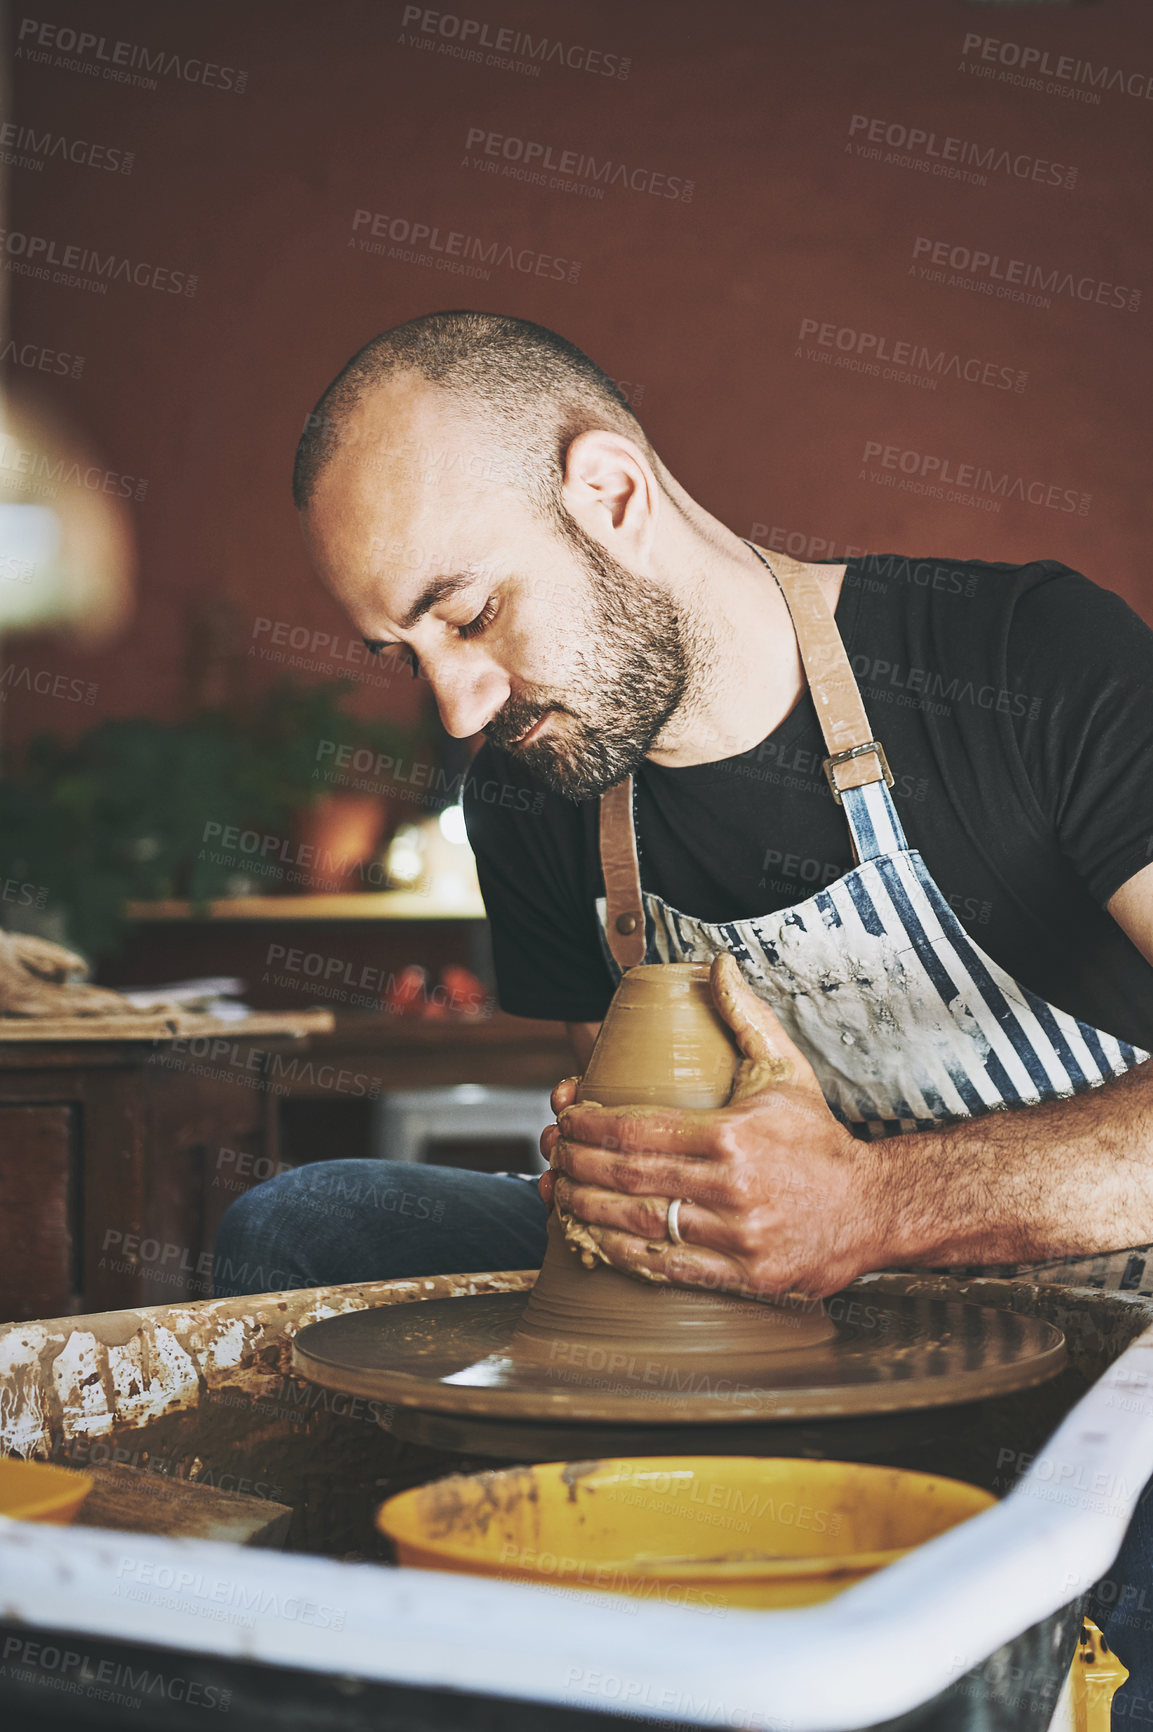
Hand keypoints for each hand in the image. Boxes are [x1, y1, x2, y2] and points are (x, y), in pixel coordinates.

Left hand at [539, 953, 888, 1298]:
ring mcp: (737, 1236)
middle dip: (577, 1163)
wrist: (874, 1208)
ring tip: (560, 1191)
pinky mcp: (743, 1276)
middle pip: (628, 1176)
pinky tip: (594, 1237)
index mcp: (733, 1134)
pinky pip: (666, 1268)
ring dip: (587, 1208)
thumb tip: (716, 964)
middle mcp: (731, 1187)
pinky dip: (622, 1254)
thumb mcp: (785, 1070)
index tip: (568, 1116)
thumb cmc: (819, 1139)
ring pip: (640, 1223)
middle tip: (553, 1152)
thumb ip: (745, 1017)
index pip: (638, 1129)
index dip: (590, 1125)